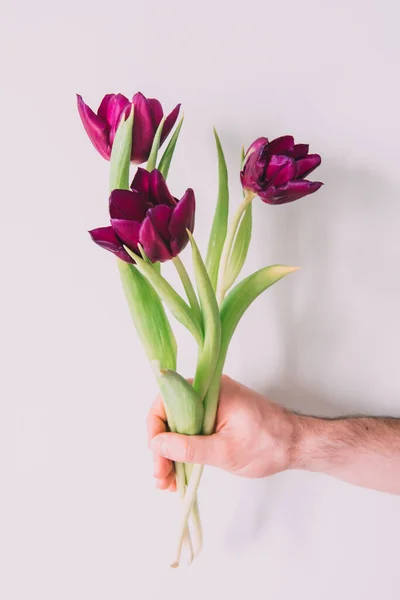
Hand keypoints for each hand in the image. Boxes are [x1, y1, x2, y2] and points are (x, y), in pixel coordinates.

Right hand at [147, 375, 296, 489]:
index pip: (167, 402)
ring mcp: (212, 405)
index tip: (156, 456)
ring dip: (171, 454)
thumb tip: (156, 445)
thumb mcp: (224, 451)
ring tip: (168, 483)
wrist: (297, 445)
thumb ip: (188, 448)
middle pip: (170, 416)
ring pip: (179, 427)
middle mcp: (208, 392)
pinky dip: (185, 451)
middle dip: (162, 449)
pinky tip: (180, 474)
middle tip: (161, 478)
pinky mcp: (216, 418)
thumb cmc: (267, 444)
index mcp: (210, 390)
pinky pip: (192, 431)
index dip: (155, 430)